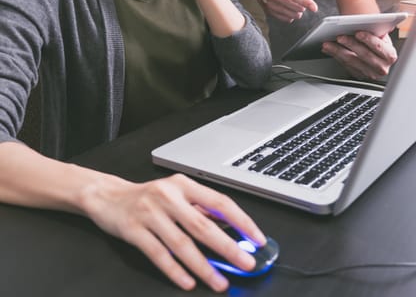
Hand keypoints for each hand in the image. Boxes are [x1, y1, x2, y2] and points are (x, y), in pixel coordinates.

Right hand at [83, 173, 265, 291]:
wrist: (108, 195)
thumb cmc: (148, 196)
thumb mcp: (177, 194)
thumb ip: (200, 209)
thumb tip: (230, 229)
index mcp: (184, 185)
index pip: (220, 202)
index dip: (241, 221)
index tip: (256, 238)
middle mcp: (168, 196)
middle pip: (203, 225)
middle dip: (228, 247)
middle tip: (245, 263)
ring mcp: (150, 213)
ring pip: (182, 244)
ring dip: (204, 266)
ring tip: (219, 282)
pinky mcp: (134, 230)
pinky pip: (159, 254)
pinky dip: (175, 270)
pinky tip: (188, 282)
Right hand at [249, 0, 324, 22]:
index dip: (305, 1)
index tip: (314, 7)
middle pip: (294, 7)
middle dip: (302, 5)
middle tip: (301, 0)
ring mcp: (270, 4)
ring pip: (290, 14)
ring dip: (298, 11)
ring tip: (296, 4)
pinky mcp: (268, 11)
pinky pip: (284, 19)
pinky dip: (290, 16)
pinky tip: (290, 9)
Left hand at [321, 31, 397, 79]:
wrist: (378, 57)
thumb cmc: (379, 43)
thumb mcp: (381, 37)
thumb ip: (376, 32)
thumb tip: (364, 23)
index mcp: (390, 55)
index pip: (378, 46)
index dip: (368, 39)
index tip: (358, 32)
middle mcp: (381, 68)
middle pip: (363, 55)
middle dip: (350, 44)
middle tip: (339, 36)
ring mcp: (370, 74)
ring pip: (351, 61)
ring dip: (337, 51)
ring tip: (328, 43)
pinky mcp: (359, 76)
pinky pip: (345, 66)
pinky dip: (335, 56)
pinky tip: (329, 49)